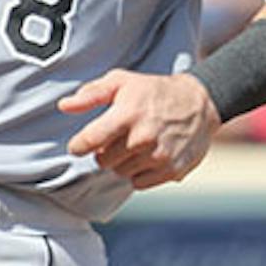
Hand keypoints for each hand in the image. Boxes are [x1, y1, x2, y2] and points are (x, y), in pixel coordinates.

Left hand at [58, 70, 219, 188]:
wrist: (200, 104)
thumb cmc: (154, 91)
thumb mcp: (122, 82)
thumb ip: (91, 94)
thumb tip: (64, 106)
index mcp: (126, 115)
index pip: (89, 141)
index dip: (79, 145)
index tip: (79, 145)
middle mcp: (142, 138)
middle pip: (103, 161)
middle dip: (105, 151)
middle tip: (118, 138)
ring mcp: (158, 156)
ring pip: (120, 172)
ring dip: (123, 162)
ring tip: (136, 144)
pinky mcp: (171, 171)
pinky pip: (139, 183)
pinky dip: (139, 173)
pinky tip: (148, 155)